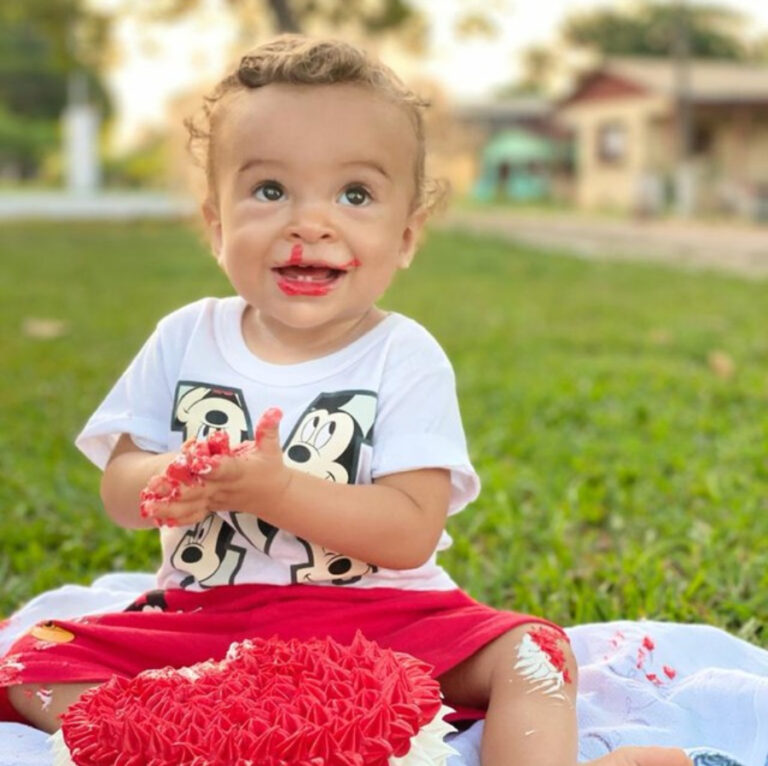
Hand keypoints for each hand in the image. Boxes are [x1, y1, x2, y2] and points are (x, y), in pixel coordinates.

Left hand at [142, 408, 290, 527]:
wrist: (273, 496)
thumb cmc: (270, 467)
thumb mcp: (271, 447)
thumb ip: (269, 429)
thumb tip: (274, 409)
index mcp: (238, 471)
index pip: (223, 469)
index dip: (211, 466)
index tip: (198, 463)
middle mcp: (225, 487)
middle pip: (199, 489)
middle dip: (177, 487)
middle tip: (154, 482)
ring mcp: (216, 499)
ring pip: (191, 506)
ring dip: (168, 506)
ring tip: (147, 505)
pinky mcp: (211, 506)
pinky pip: (192, 515)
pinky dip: (174, 517)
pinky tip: (153, 517)